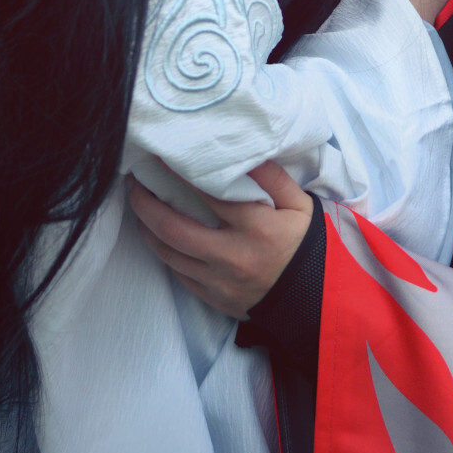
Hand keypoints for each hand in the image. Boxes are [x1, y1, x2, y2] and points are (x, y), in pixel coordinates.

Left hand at [128, 162, 314, 318]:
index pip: (209, 194)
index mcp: (257, 227)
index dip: (179, 173)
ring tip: (140, 206)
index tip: (161, 155)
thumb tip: (242, 152)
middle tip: (134, 182)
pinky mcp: (214, 299)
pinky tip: (159, 235)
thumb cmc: (305, 243)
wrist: (317, 297)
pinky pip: (179, 274)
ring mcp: (220, 282)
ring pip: (169, 254)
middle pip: (173, 229)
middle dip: (146, 204)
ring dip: (147, 228)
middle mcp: (233, 256)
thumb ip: (272, 177)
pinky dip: (165, 252)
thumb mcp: (299, 204)